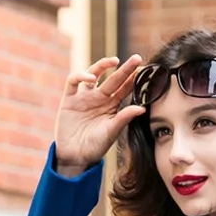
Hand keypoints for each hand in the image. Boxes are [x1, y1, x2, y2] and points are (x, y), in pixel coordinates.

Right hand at [53, 53, 146, 167]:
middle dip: (125, 69)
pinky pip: (73, 81)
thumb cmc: (95, 147)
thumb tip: (143, 108)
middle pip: (113, 79)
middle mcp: (99, 98)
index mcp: (111, 106)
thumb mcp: (111, 132)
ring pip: (94, 74)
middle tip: (137, 58)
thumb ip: (124, 118)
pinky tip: (90, 78)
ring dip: (103, 65)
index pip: (124, 89)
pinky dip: (81, 76)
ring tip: (115, 61)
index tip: (145, 71)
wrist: (75, 157)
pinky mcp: (69, 99)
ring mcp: (84, 97)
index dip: (133, 80)